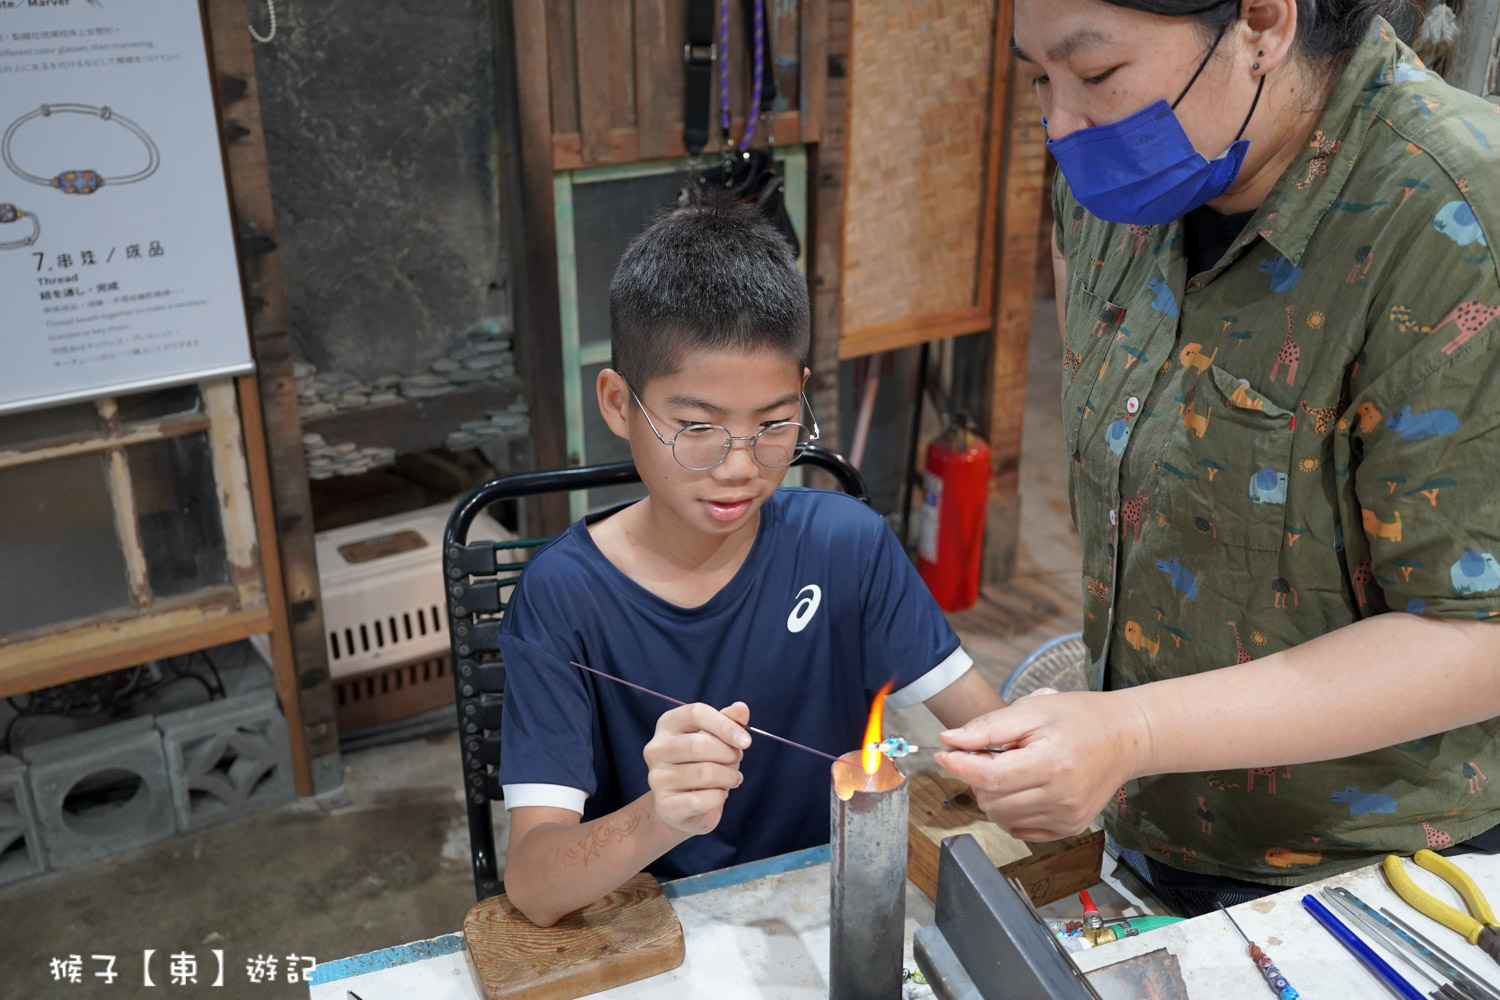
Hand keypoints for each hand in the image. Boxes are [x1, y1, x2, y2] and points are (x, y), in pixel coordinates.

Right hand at [643, 701, 750, 836]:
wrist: (682, 806)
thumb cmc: (701, 763)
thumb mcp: (716, 737)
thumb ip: (729, 721)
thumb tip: (742, 708)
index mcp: (668, 724)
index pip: (696, 713)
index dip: (725, 725)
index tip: (746, 741)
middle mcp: (656, 749)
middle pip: (700, 745)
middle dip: (729, 755)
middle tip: (736, 762)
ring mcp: (657, 778)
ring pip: (705, 773)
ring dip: (729, 777)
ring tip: (731, 779)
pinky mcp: (664, 805)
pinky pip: (702, 800)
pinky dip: (719, 798)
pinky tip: (719, 795)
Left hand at [934, 689, 1148, 840]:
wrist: (1126, 738)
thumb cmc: (1080, 718)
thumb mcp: (1034, 709)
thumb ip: (989, 727)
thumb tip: (950, 740)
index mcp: (1053, 764)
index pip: (990, 777)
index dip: (959, 766)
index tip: (944, 752)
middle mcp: (1062, 797)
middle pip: (992, 800)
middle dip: (980, 777)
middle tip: (998, 753)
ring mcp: (1067, 818)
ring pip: (1001, 817)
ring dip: (995, 794)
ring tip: (1018, 768)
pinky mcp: (1070, 828)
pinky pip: (1020, 829)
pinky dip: (1011, 810)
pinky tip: (1026, 787)